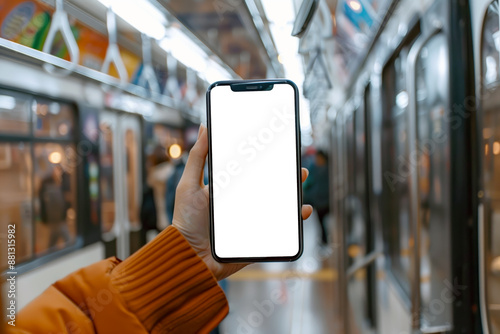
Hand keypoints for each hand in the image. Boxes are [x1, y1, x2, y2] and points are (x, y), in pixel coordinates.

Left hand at [172, 124, 312, 280]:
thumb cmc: (186, 221)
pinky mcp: (260, 235)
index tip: (275, 143)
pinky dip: (296, 219)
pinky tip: (302, 210)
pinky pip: (282, 226)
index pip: (249, 169)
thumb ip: (197, 158)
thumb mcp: (189, 184)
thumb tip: (204, 128)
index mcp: (228, 188)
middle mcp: (242, 201)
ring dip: (293, 191)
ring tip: (301, 178)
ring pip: (279, 202)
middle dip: (284, 172)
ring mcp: (253, 218)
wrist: (191, 257)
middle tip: (294, 161)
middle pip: (268, 184)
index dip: (263, 157)